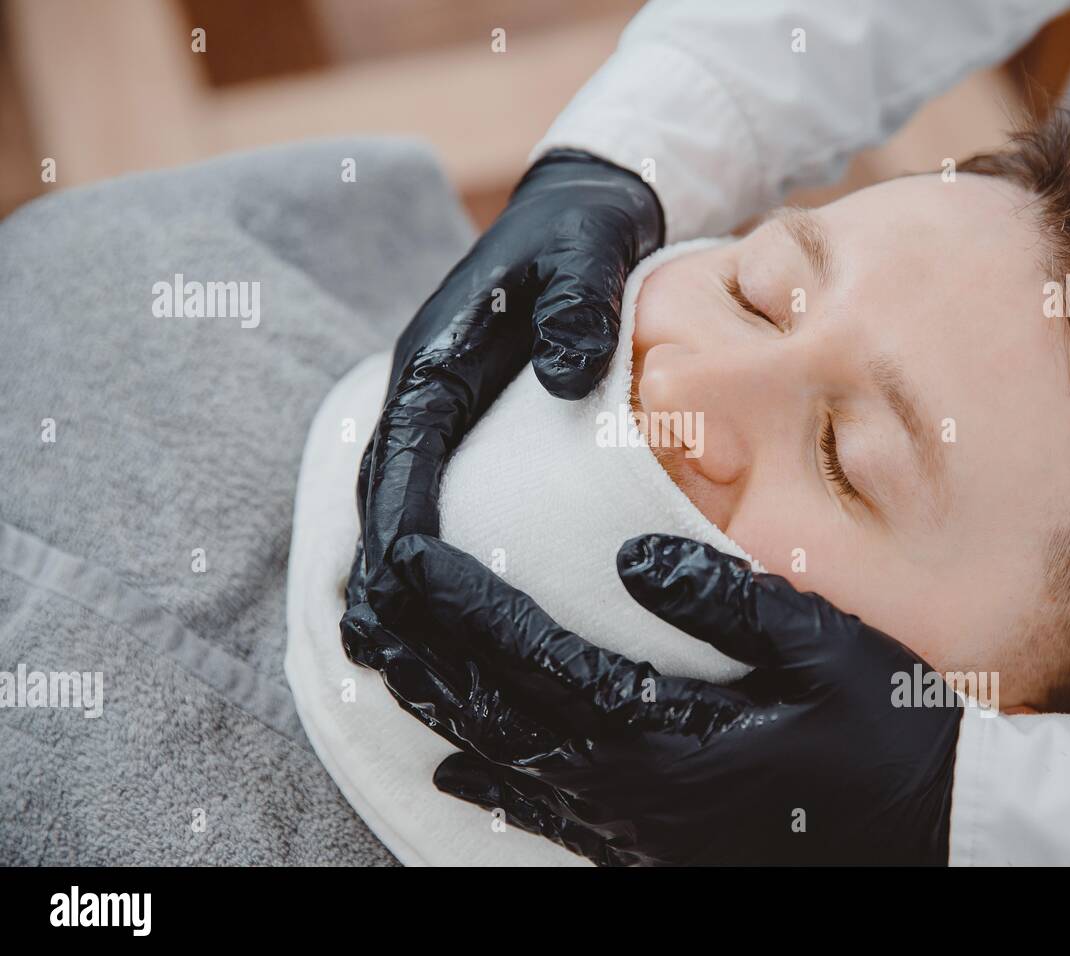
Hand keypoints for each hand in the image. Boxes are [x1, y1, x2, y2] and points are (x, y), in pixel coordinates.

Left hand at [344, 531, 963, 865]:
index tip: (409, 559)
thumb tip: (628, 560)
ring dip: (443, 714)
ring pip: (509, 769)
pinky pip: (549, 818)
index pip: (533, 660)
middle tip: (367, 604)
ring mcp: (638, 832)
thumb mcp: (822, 651)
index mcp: (665, 735)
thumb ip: (722, 601)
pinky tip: (457, 775)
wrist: (933, 843)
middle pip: (498, 718)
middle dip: (425, 657)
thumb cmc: (886, 736)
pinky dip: (493, 788)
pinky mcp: (654, 852)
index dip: (465, 608)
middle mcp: (632, 792)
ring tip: (386, 670)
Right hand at [354, 149, 661, 627]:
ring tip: (409, 676)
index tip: (419, 597)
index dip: (404, 533)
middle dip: (390, 589)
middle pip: (380, 510)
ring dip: (395, 595)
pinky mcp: (461, 438)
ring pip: (389, 521)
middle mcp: (420, 401)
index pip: (401, 463)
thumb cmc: (582, 234)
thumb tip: (563, 376)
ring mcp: (436, 423)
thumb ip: (576, 305)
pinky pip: (422, 512)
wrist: (577, 210)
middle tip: (402, 667)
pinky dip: (422, 574)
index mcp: (435, 365)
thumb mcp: (586, 251)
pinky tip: (443, 631)